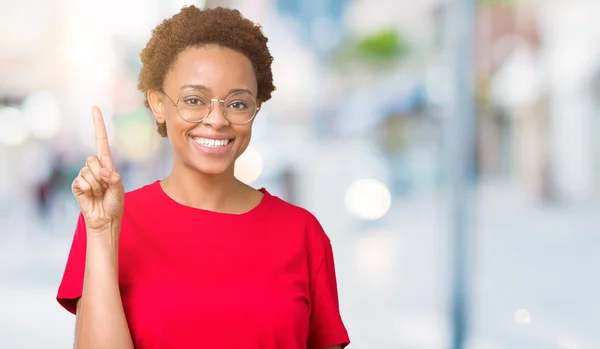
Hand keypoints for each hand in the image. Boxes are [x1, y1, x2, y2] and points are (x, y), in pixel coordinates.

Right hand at [71, 106, 124, 231]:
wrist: (105, 220)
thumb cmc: (115, 204)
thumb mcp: (119, 190)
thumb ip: (114, 179)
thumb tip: (104, 171)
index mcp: (107, 164)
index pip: (101, 140)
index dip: (98, 124)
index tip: (95, 107)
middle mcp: (95, 167)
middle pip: (93, 159)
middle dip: (101, 174)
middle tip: (105, 187)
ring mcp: (84, 175)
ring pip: (87, 172)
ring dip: (96, 185)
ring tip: (99, 193)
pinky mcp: (76, 185)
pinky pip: (80, 181)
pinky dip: (88, 190)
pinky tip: (91, 196)